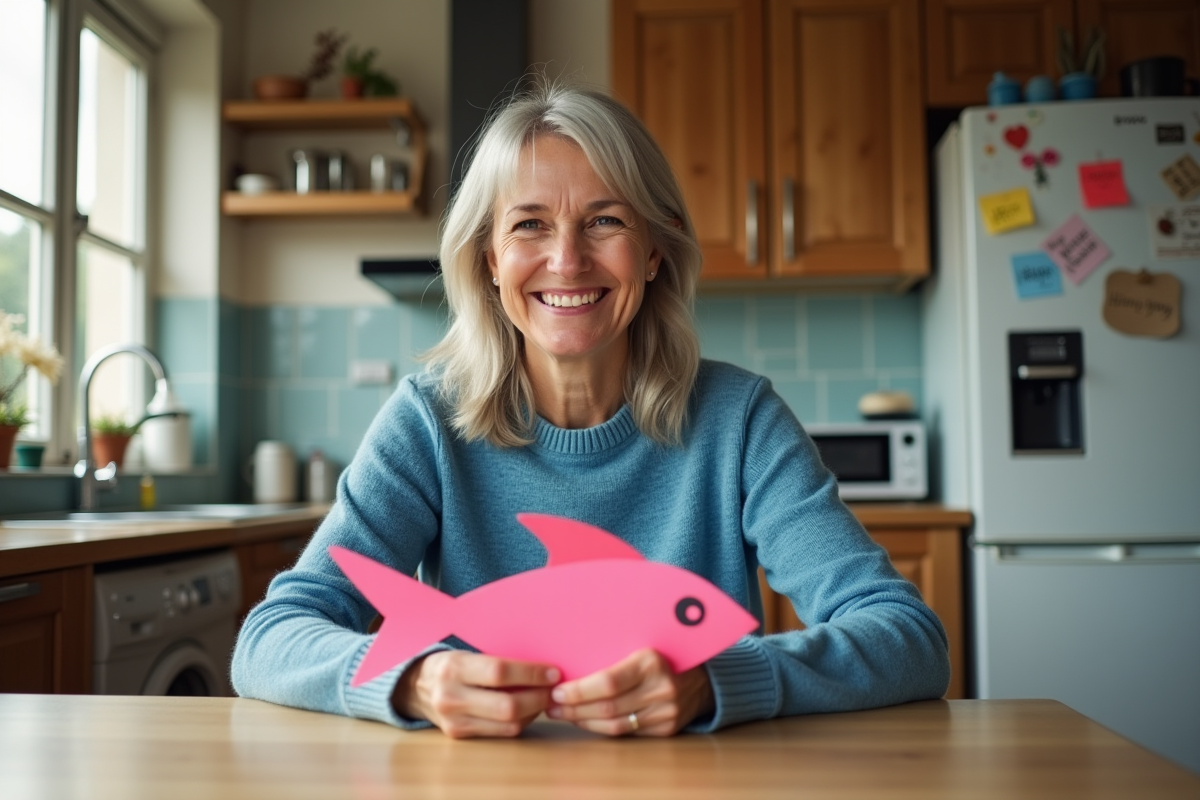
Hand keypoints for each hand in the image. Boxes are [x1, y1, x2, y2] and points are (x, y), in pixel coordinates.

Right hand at [392, 650, 559, 738]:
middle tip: (555, 689)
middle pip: (507, 705)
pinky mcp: (459, 735)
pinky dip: (520, 722)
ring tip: (545, 698)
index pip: (499, 672)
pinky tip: (528, 710)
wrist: (415, 687)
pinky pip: (500, 733)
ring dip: (534, 712)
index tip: (553, 672)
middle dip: (538, 697)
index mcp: (454, 667)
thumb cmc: (451, 664)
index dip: (531, 673)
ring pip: (507, 724)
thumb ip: (497, 658)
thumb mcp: (466, 651)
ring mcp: (454, 720)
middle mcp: (451, 696)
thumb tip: (541, 663)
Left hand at [546, 648, 713, 736]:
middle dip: (574, 708)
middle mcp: (661, 688)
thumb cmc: (660, 655)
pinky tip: (585, 720)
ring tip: (562, 714)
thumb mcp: (640, 644)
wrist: (701, 677)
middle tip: (551, 705)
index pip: (608, 682)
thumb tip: (568, 658)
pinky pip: (626, 733)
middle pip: (608, 707)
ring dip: (583, 721)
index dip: (580, 690)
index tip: (557, 690)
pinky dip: (601, 728)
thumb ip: (612, 651)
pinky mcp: (666, 729)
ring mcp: (666, 712)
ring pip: (615, 725)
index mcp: (651, 661)